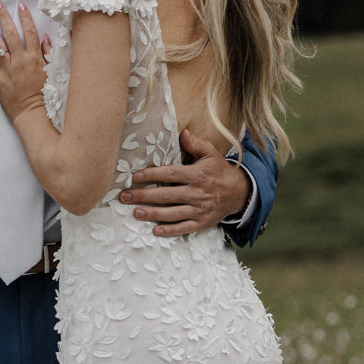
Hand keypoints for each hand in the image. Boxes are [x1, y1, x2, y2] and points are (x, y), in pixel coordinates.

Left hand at [0, 0, 49, 119]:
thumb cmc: (45, 95)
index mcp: (36, 57)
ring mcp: (9, 70)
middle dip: (4, 17)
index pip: (30, 32)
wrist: (35, 113)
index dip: (25, 17)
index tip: (20, 5)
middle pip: (11, 34)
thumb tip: (46, 38)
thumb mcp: (53, 72)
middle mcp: (21, 61)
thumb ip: (49, 54)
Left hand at [117, 127, 251, 237]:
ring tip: (135, 213)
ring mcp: (199, 209)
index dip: (152, 175)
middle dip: (143, 196)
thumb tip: (182, 133)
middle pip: (166, 195)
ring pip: (172, 213)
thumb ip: (195, 144)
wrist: (239, 192)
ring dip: (152, 214)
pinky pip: (184, 228)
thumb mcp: (211, 153)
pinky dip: (170, 230)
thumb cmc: (219, 170)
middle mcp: (196, 193)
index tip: (135, 177)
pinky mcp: (201, 223)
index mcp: (196, 175)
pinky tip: (155, 231)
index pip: (170, 174)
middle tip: (124, 197)